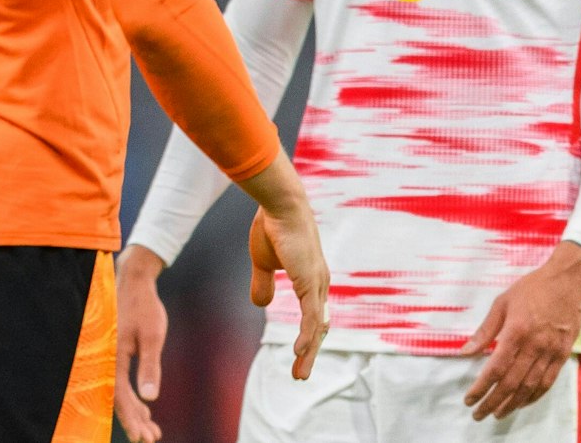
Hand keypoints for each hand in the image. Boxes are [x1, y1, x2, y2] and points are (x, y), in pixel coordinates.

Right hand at [114, 245, 169, 442]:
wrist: (134, 282)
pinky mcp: (115, 354)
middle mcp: (106, 358)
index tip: (143, 437)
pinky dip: (133, 397)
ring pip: (119, 392)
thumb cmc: (144, 307)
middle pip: (117, 398)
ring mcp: (109, 356)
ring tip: (152, 428)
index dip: (131, 419)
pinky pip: (120, 381)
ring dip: (134, 411)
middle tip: (151, 438)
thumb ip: (149, 366)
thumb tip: (149, 397)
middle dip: (134, 420)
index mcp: (113, 356)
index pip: (120, 396)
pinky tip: (145, 407)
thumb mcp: (152, 336)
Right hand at [238, 152, 330, 379]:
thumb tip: (261, 305)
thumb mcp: (263, 262)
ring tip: (300, 373)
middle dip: (309, 353)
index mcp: (310, 279)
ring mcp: (317, 284)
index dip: (307, 337)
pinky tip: (300, 352)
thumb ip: (263, 284)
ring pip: (315, 327)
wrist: (279, 206)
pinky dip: (306, 336)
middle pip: (317, 327)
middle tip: (300, 374)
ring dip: (308, 352)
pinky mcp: (310, 282)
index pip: (313, 316)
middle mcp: (319, 284)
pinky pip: (310, 317)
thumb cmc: (271, 227)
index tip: (299, 356)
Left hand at [460, 241, 580, 420]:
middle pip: (511, 383)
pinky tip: (522, 402)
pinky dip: (534, 396)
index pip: (496, 368)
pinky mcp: (563, 354)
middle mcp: (534, 346)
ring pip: (530, 387)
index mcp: (516, 332)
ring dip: (513, 404)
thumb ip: (484, 330)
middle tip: (479, 414)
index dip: (481, 387)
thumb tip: (465, 351)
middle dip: (493, 401)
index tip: (469, 399)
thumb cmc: (533, 288)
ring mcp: (551, 352)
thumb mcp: (502, 302)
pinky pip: (548, 381)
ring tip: (498, 413)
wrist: (570, 281)